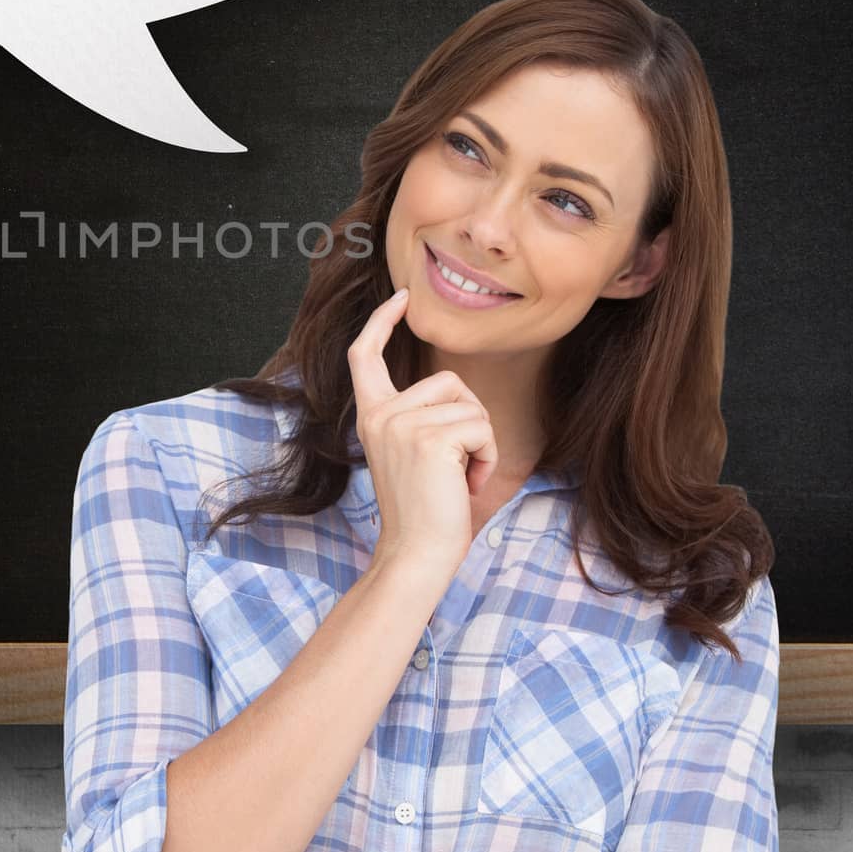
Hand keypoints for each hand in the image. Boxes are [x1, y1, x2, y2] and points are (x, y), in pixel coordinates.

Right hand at [348, 287, 497, 571]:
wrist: (416, 554)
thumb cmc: (423, 512)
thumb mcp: (409, 454)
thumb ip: (416, 418)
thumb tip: (451, 387)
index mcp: (371, 416)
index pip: (365, 356)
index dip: (381, 322)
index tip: (401, 298)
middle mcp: (380, 414)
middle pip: (447, 380)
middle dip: (470, 418)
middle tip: (457, 465)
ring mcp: (402, 424)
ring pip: (469, 404)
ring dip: (481, 441)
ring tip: (462, 477)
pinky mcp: (430, 438)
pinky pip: (480, 426)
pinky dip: (487, 456)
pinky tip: (469, 484)